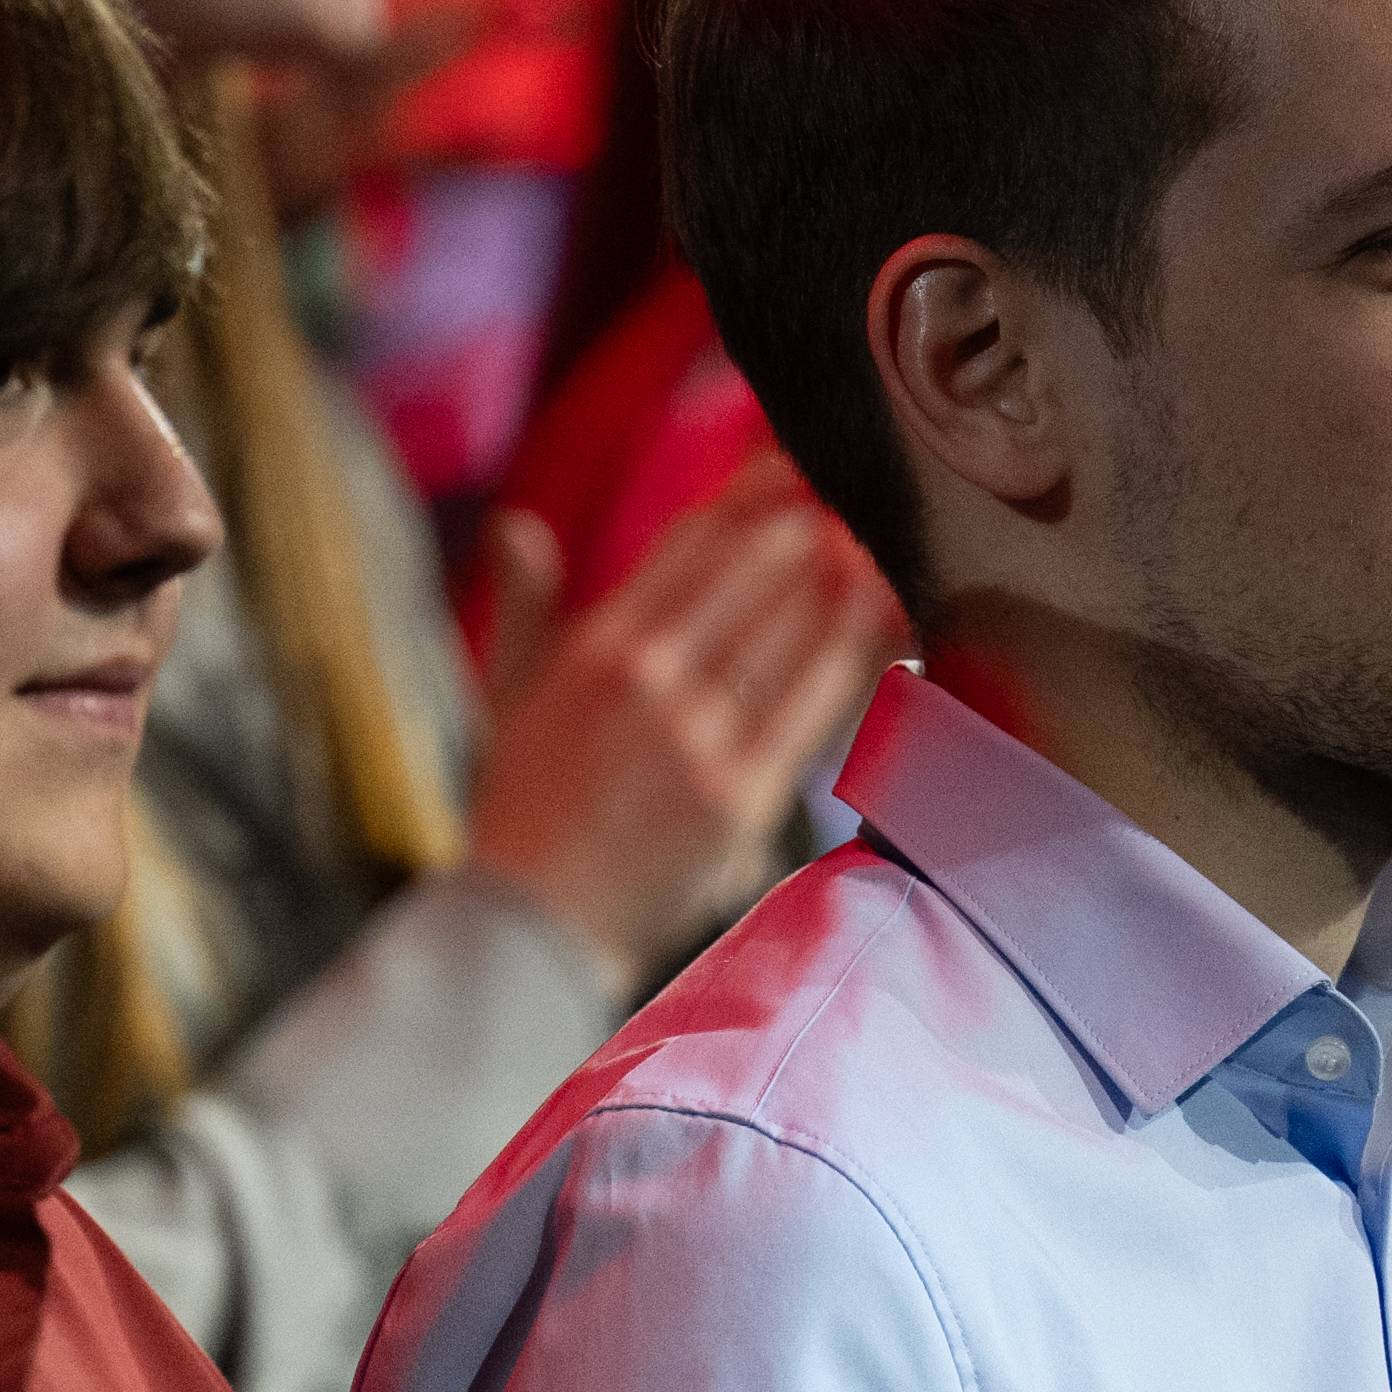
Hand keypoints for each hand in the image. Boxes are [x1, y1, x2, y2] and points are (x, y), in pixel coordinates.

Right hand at [462, 461, 899, 984]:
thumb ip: (523, 607)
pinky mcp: (740, 792)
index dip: (748, 492)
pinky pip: (815, 702)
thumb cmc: (525, 812)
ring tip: (876, 534)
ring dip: (841, 569)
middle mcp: (646, 676)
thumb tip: (518, 525)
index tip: (791, 463)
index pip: (688, 541)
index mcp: (594, 645)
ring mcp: (696, 734)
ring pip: (790, 624)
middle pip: (750, 567)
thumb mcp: (507, 697)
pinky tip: (884, 610)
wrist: (532, 928)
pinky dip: (854, 647)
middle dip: (806, 517)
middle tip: (852, 487)